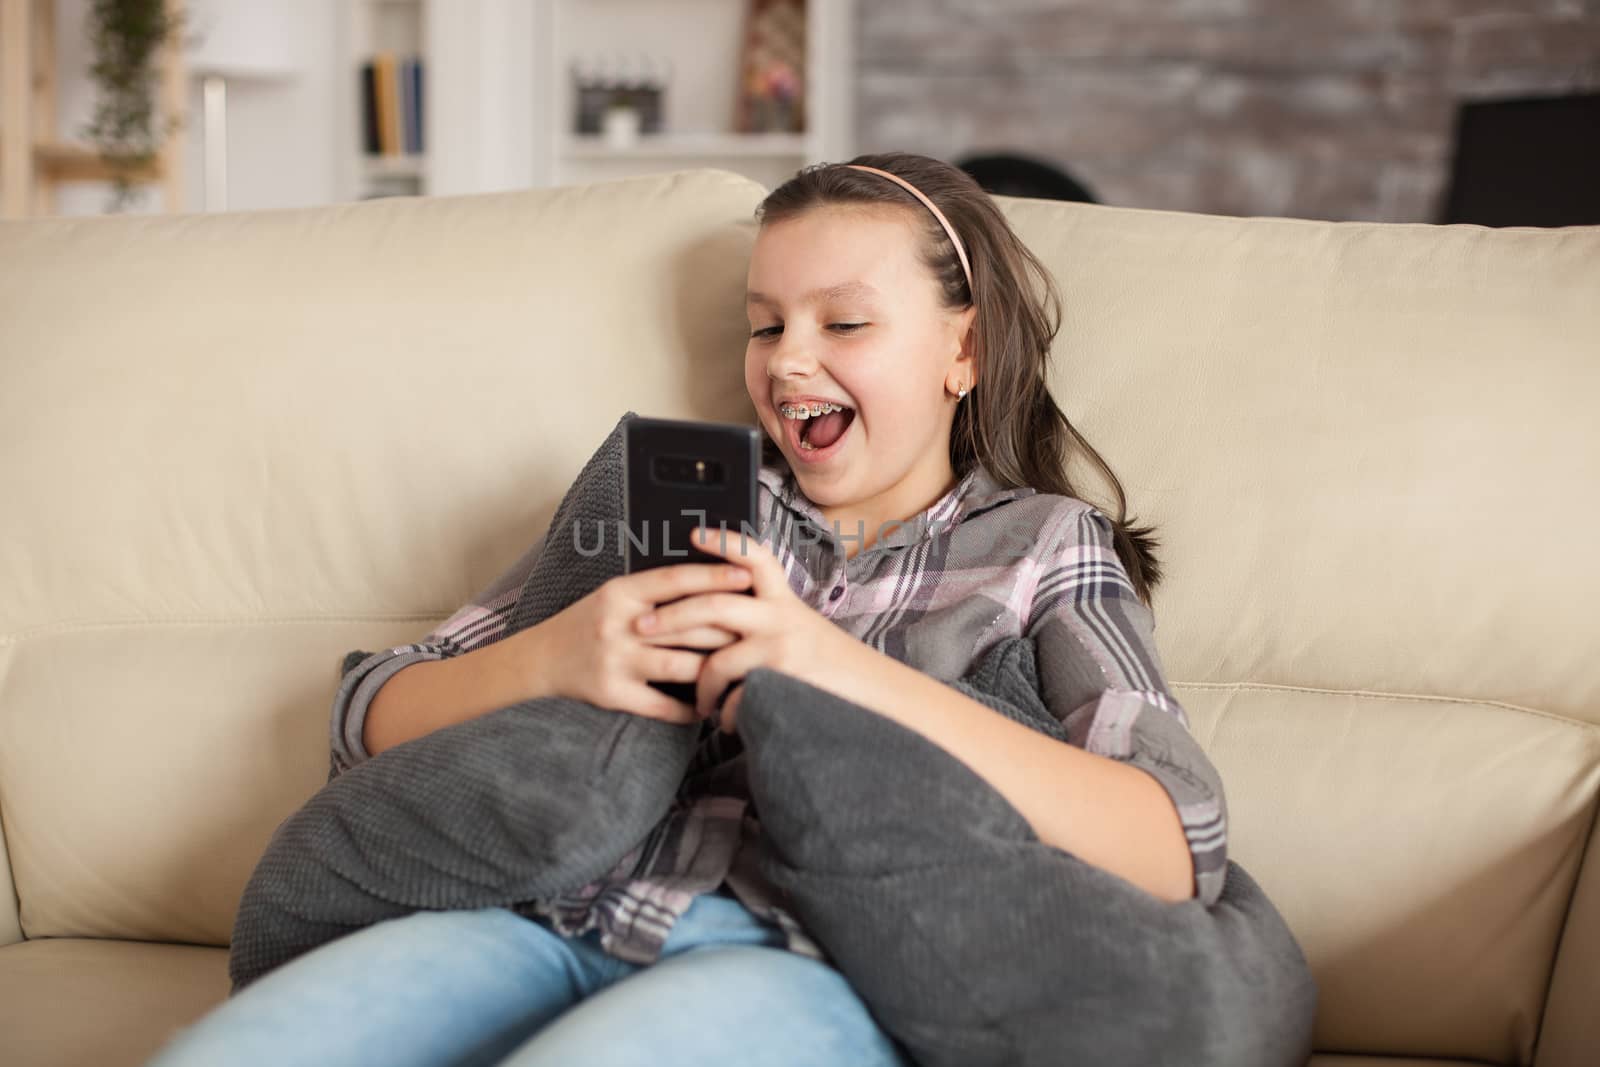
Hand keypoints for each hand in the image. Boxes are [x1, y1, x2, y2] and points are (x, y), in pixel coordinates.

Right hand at [531, 562, 751, 723]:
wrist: (540, 659)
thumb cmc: (589, 622)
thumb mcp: (615, 595)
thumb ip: (654, 590)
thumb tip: (711, 580)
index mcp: (621, 592)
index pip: (675, 580)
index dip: (714, 576)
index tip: (747, 575)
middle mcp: (619, 625)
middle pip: (687, 625)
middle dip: (728, 629)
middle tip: (759, 630)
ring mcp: (616, 661)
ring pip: (681, 667)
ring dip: (715, 672)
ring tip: (741, 670)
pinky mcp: (613, 694)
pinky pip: (662, 706)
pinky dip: (689, 709)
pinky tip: (708, 707)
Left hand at [632, 526, 854, 731]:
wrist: (875, 697)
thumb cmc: (830, 667)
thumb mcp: (802, 630)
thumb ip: (766, 619)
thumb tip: (713, 615)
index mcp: (784, 601)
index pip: (755, 559)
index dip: (724, 542)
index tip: (692, 534)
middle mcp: (781, 618)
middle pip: (713, 606)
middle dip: (670, 617)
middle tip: (639, 627)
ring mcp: (779, 650)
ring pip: (716, 662)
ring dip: (697, 685)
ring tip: (695, 701)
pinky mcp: (779, 682)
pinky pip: (733, 700)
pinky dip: (725, 716)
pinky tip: (727, 723)